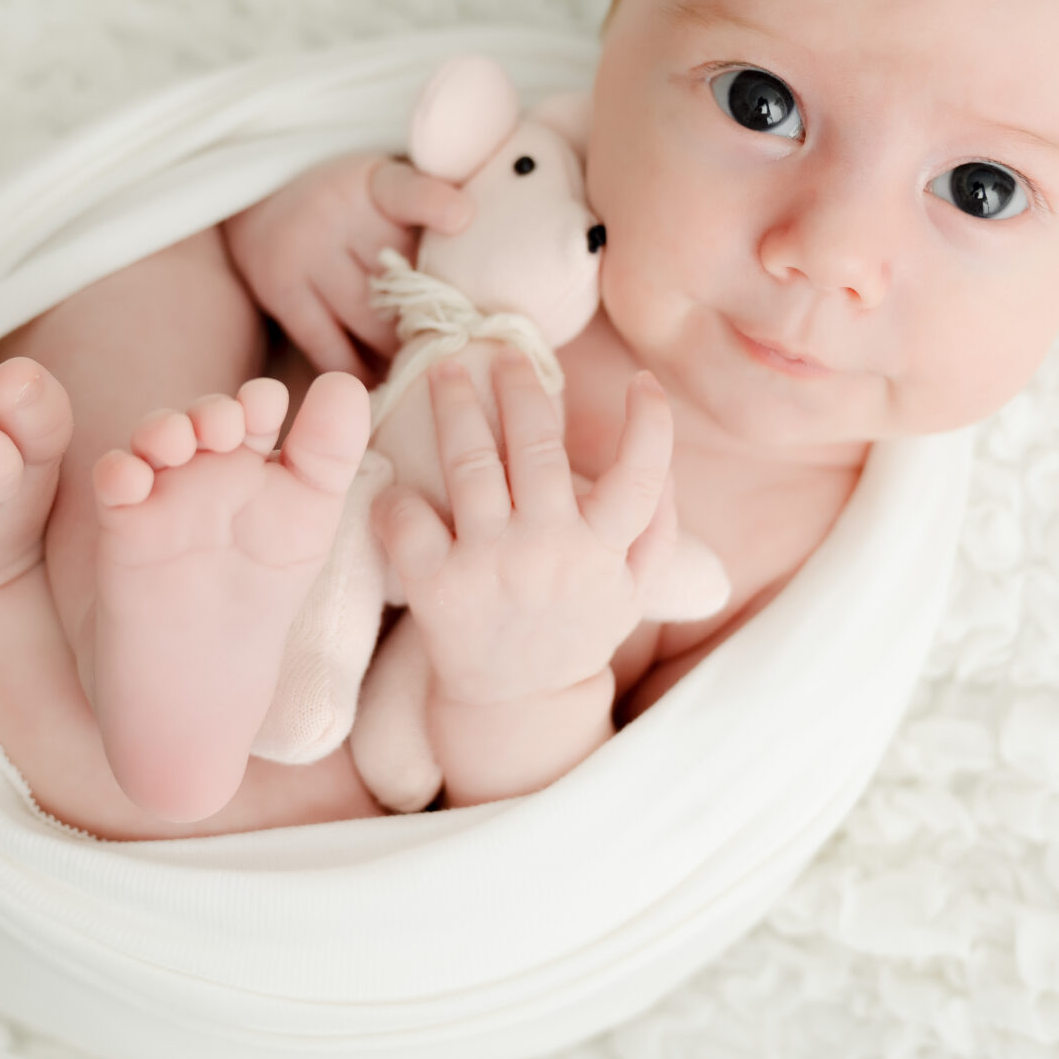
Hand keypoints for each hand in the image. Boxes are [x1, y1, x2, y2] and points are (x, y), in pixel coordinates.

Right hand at [223, 152, 473, 380]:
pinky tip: (384, 384)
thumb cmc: (353, 206)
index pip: (405, 191)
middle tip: (467, 348)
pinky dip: (359, 371)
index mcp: (374, 183)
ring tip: (432, 372)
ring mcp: (303, 254)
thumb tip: (488, 252)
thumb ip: (432, 212)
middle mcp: (334, 214)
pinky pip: (327, 346)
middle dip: (432, 317)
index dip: (434, 204)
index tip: (463, 219)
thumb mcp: (388, 190)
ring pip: (367, 320)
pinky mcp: (281, 292)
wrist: (266, 202)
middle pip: (397, 279)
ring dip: (402, 350)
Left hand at [375, 351, 678, 705]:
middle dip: (520, 389)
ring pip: (470, 464)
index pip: (641, 476)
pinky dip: (398, 495)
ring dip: (457, 408)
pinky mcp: (436, 587)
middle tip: (506, 354)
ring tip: (448, 373)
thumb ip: (657, 524)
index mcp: (603, 550)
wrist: (517, 703)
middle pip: (537, 447)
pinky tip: (398, 478)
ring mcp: (490, 567)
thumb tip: (660, 453)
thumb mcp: (634, 589)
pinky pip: (408, 520)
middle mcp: (548, 551)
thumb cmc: (576, 628)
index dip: (650, 425)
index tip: (644, 384)